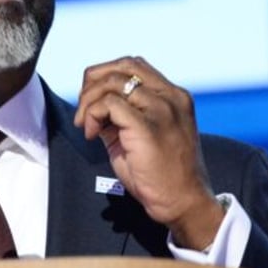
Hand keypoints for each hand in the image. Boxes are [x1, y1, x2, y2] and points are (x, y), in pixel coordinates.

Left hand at [73, 56, 224, 249]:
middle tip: (84, 110)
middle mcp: (171, 97)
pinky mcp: (148, 126)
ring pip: (113, 83)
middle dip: (93, 82)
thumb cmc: (161, 174)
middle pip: (123, 65)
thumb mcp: (142, 133)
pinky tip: (93, 134)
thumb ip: (122, 113)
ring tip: (86, 126)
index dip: (105, 76)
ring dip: (89, 101)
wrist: (183, 202)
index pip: (134, 65)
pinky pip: (109, 104)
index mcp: (173, 96)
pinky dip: (93, 114)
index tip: (92, 100)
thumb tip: (91, 102)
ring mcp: (162, 110)